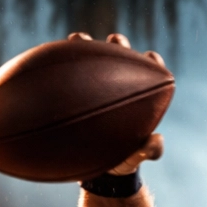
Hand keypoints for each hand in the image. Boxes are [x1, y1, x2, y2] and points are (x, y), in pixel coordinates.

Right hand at [69, 32, 166, 173]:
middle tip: (115, 41)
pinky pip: (65, 75)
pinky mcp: (73, 91)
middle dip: (119, 45)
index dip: (152, 63)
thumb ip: (148, 151)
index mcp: (138, 98)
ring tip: (78, 39)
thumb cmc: (121, 159)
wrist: (96, 167)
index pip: (150, 74)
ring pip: (90, 59)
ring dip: (86, 45)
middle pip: (121, 57)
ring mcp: (93, 86)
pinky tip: (50, 58)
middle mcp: (117, 86)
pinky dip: (60, 65)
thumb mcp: (135, 158)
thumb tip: (156, 142)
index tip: (151, 57)